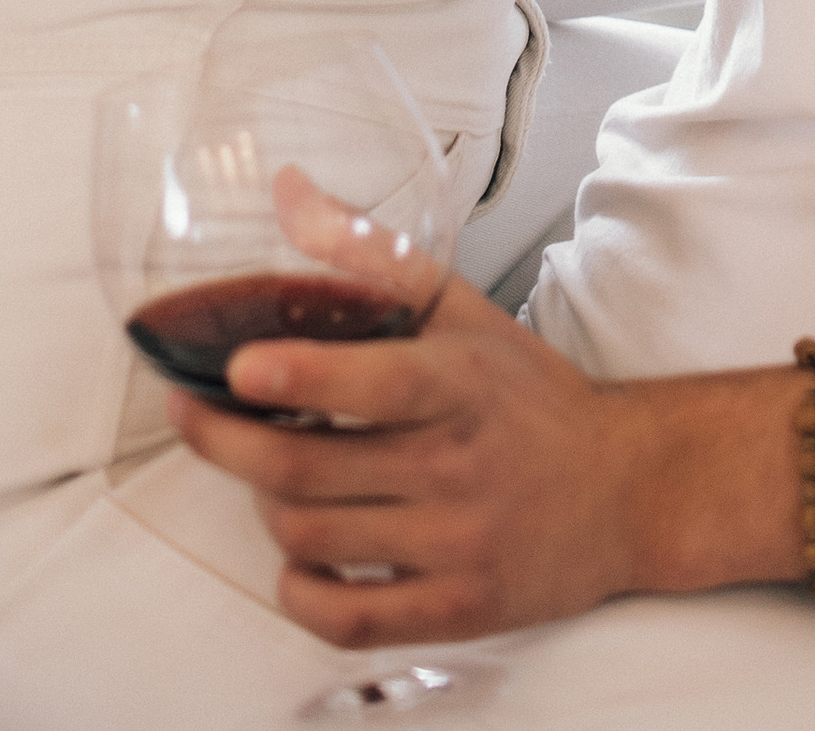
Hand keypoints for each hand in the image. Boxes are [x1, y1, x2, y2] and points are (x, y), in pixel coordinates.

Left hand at [168, 254, 647, 650]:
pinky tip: (300, 556)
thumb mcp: (461, 310)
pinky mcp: (455, 611)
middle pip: (309, 471)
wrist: (623, 490)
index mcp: (461, 383)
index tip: (239, 368)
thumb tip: (289, 192)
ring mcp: (456, 546)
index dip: (300, 378)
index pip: (374, 384)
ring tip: (269, 474)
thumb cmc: (529, 396)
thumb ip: (368, 253)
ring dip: (267, 506)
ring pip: (312, 540)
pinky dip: (300, 591)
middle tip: (191, 413)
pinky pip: (344, 621)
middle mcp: (457, 467)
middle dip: (228, 443)